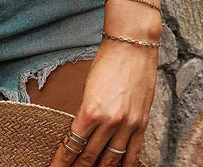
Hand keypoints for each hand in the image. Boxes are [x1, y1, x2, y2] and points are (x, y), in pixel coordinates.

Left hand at [47, 36, 158, 165]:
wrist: (132, 46)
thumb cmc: (106, 61)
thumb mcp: (87, 87)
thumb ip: (85, 112)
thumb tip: (79, 133)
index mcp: (89, 110)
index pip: (72, 144)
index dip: (61, 161)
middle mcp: (109, 122)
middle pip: (89, 156)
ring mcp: (127, 125)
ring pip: (110, 160)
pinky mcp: (141, 124)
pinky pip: (133, 154)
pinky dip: (124, 166)